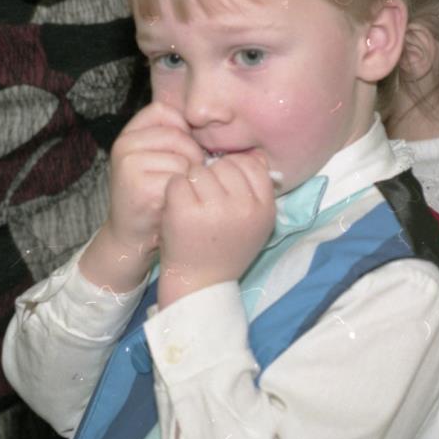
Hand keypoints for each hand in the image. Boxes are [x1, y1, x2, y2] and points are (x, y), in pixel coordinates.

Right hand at [79, 102, 203, 291]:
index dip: (182, 128)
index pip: (163, 111)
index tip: (184, 151)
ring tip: (179, 192)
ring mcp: (129, 165)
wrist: (132, 237)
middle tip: (187, 178)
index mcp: (128, 134)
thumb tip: (217, 124)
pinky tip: (174, 204)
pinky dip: (184, 194)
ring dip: (190, 178)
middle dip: (192, 156)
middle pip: (177, 135)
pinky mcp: (139, 186)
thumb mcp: (157, 160)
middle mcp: (124, 145)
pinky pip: (179, 180)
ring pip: (181, 158)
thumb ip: (174, 139)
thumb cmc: (153, 195)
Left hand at [157, 152, 275, 307]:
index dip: (233, 172)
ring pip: (199, 170)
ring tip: (193, 208)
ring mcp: (214, 209)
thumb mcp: (254, 222)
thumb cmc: (225, 249)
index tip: (224, 191)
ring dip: (192, 184)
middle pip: (224, 165)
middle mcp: (243, 207)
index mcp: (264, 209)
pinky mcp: (185, 211)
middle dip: (212, 177)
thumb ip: (257, 190)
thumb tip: (256, 154)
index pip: (252, 164)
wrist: (199, 283)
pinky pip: (178, 181)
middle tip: (206, 203)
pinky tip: (177, 210)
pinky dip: (174, 192)